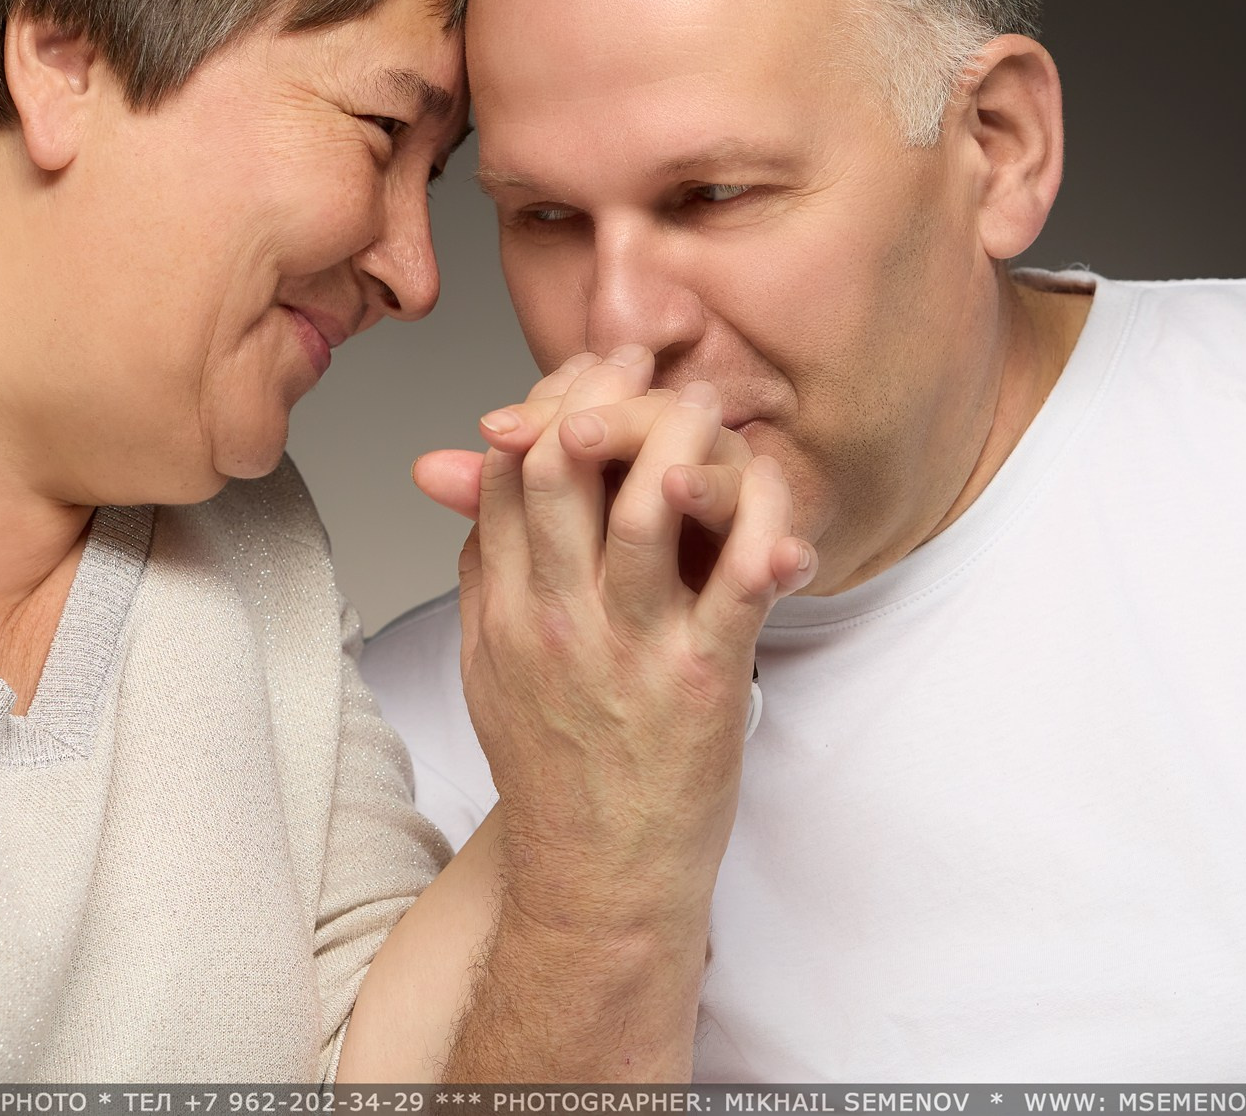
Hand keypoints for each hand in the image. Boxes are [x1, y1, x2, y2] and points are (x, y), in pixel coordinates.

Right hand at [449, 346, 812, 936]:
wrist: (598, 879)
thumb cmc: (556, 771)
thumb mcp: (487, 666)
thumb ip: (482, 572)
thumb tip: (468, 488)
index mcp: (505, 610)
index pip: (509, 473)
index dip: (547, 405)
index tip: (589, 375)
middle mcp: (558, 620)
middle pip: (565, 466)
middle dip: (606, 397)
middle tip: (648, 367)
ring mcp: (630, 648)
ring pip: (653, 503)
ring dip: (686, 438)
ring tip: (711, 408)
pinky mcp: (701, 681)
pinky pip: (737, 580)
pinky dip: (764, 528)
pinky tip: (777, 506)